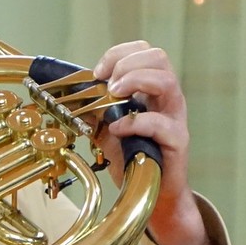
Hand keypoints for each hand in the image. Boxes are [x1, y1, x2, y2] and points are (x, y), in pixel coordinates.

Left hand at [92, 41, 215, 244]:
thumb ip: (95, 109)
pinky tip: (117, 129)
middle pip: (159, 57)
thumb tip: (70, 94)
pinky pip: (160, 123)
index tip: (97, 72)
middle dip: (127, 64)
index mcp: (152, 90)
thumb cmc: (132, 157)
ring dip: (135, 82)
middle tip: (108, 84)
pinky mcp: (176, 141)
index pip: (145, 51)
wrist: (152, 192)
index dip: (119, 54)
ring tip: (114, 96)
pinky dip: (134, 122)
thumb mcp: (107, 127)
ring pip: (167, 81)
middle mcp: (167, 99)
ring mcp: (175, 118)